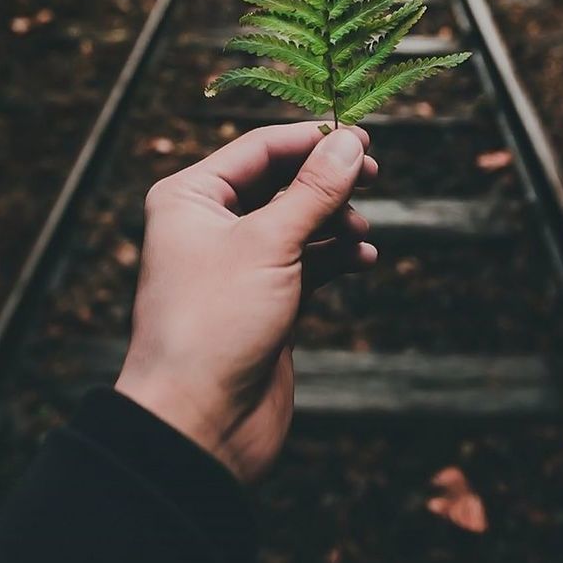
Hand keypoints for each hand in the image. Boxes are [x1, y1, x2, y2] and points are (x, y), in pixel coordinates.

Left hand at [115, 123, 376, 482]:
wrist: (199, 424)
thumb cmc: (214, 325)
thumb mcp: (270, 245)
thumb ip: (314, 190)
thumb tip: (349, 141)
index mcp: (191, 197)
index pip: (260, 148)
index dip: (312, 139)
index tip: (362, 137)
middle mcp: (210, 224)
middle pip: (281, 181)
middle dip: (327, 179)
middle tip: (372, 175)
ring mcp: (239, 264)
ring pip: (299, 221)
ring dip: (336, 220)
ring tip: (361, 234)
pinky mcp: (266, 300)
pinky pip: (309, 261)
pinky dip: (337, 256)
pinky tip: (365, 258)